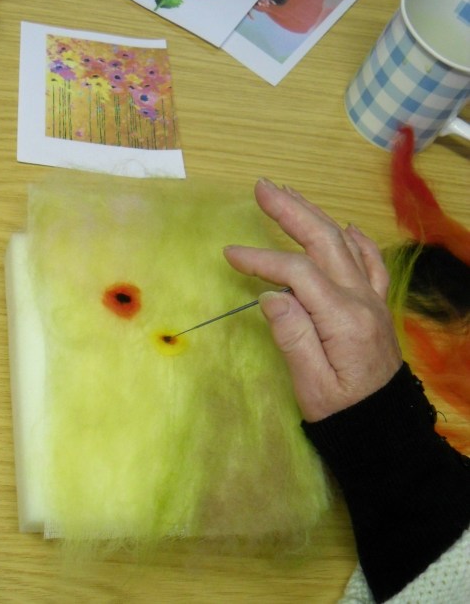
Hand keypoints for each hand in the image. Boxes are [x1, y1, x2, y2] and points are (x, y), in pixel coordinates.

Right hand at [224, 179, 401, 422]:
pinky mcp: (375, 305)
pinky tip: (346, 226)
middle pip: (324, 242)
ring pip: (343, 244)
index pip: (298, 274)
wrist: (385, 428)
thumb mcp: (313, 385)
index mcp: (343, 318)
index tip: (231, 253)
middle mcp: (361, 299)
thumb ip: (294, 336)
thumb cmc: (343, 413)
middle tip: (262, 188)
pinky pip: (370, 263)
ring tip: (288, 193)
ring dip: (315, 216)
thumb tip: (271, 295)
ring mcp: (371, 299)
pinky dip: (356, 240)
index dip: (262, 260)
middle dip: (291, 212)